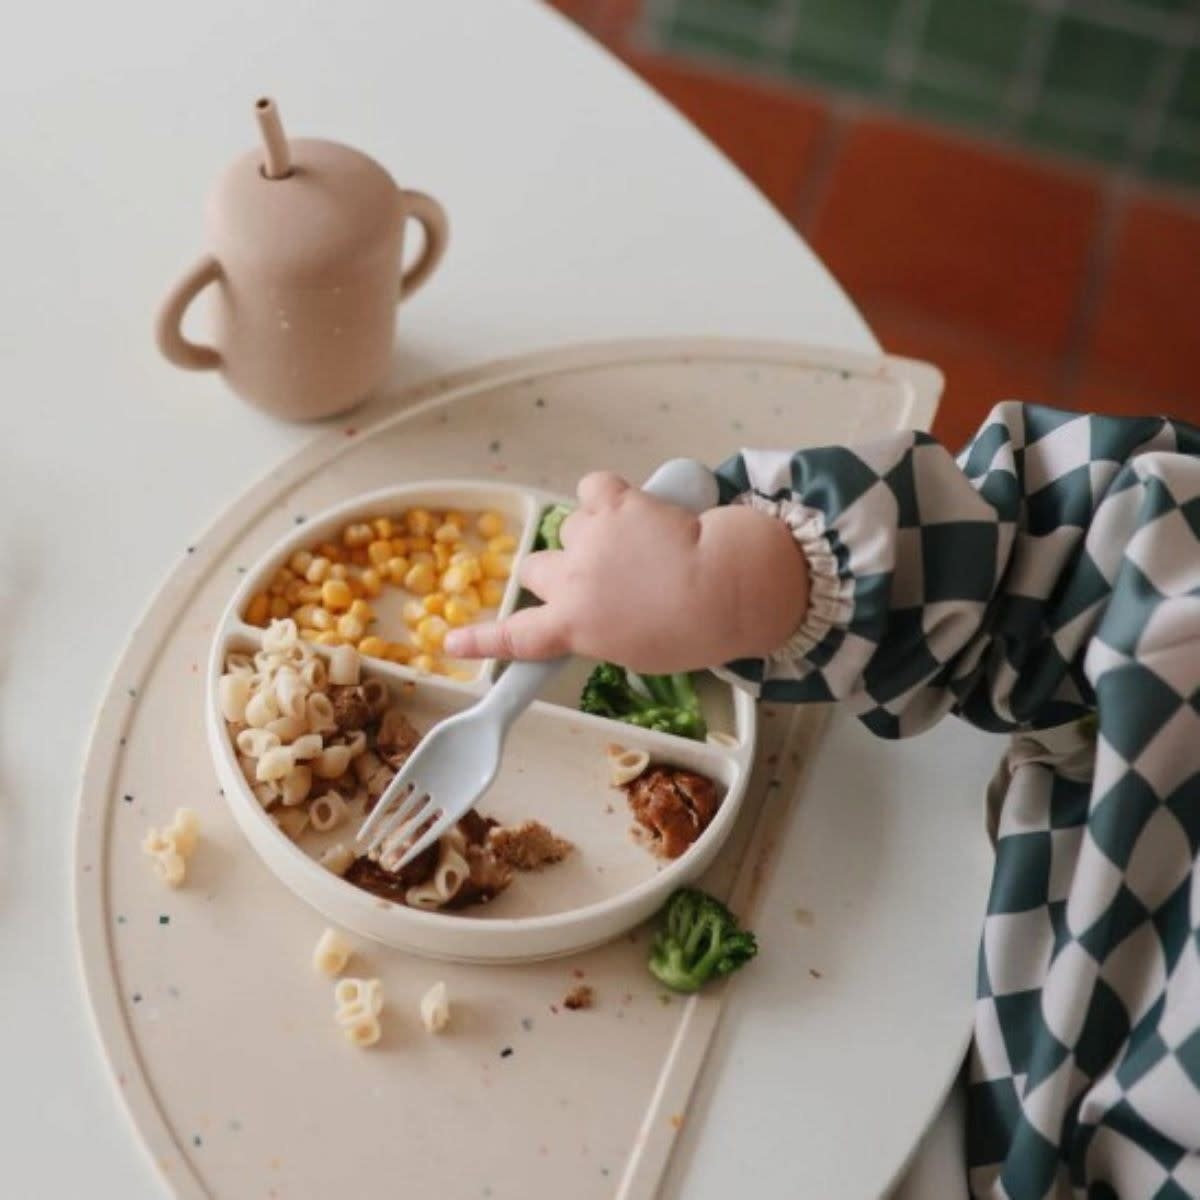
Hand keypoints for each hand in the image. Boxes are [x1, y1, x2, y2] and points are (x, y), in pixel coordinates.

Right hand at [443, 472, 809, 672]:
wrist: (724, 588)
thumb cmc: (690, 632)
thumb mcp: (634, 651)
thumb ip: (598, 629)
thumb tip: (593, 609)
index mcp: (573, 626)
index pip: (515, 637)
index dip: (481, 639)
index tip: (452, 640)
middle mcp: (569, 579)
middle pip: (535, 569)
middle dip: (558, 574)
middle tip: (598, 579)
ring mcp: (588, 537)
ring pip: (569, 529)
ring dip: (592, 535)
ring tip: (635, 545)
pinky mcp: (613, 501)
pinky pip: (593, 488)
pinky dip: (606, 495)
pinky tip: (631, 506)